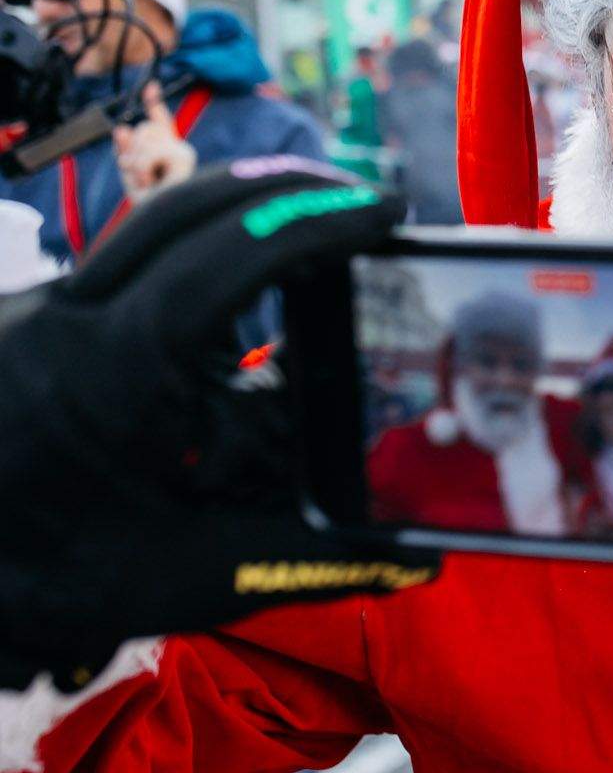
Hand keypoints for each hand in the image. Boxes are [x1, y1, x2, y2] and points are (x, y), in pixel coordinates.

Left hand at [0, 160, 436, 690]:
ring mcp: (36, 313)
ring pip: (149, 227)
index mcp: (109, 372)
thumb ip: (310, 558)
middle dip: (285, 188)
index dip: (316, 222)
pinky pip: (123, 265)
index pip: (228, 255)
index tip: (383, 214)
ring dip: (237, 214)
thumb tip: (415, 559)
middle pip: (188, 207)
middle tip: (361, 202)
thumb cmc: (49, 584)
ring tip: (314, 232)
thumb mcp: (188, 575)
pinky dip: (194, 255)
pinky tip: (239, 291)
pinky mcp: (28, 322)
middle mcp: (62, 321)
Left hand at [112, 81, 197, 200]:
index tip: (151, 86)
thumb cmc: (151, 205)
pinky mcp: (184, 156)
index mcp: (167, 152)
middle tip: (138, 175)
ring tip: (146, 182)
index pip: (160, 123)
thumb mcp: (131, 174)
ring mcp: (184, 151)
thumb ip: (126, 150)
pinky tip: (152, 183)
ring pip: (144, 136)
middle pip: (144, 127)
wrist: (165, 221)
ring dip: (136, 162)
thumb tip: (122, 127)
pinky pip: (150, 151)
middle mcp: (179, 148)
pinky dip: (143, 169)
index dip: (154, 103)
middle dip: (132, 149)